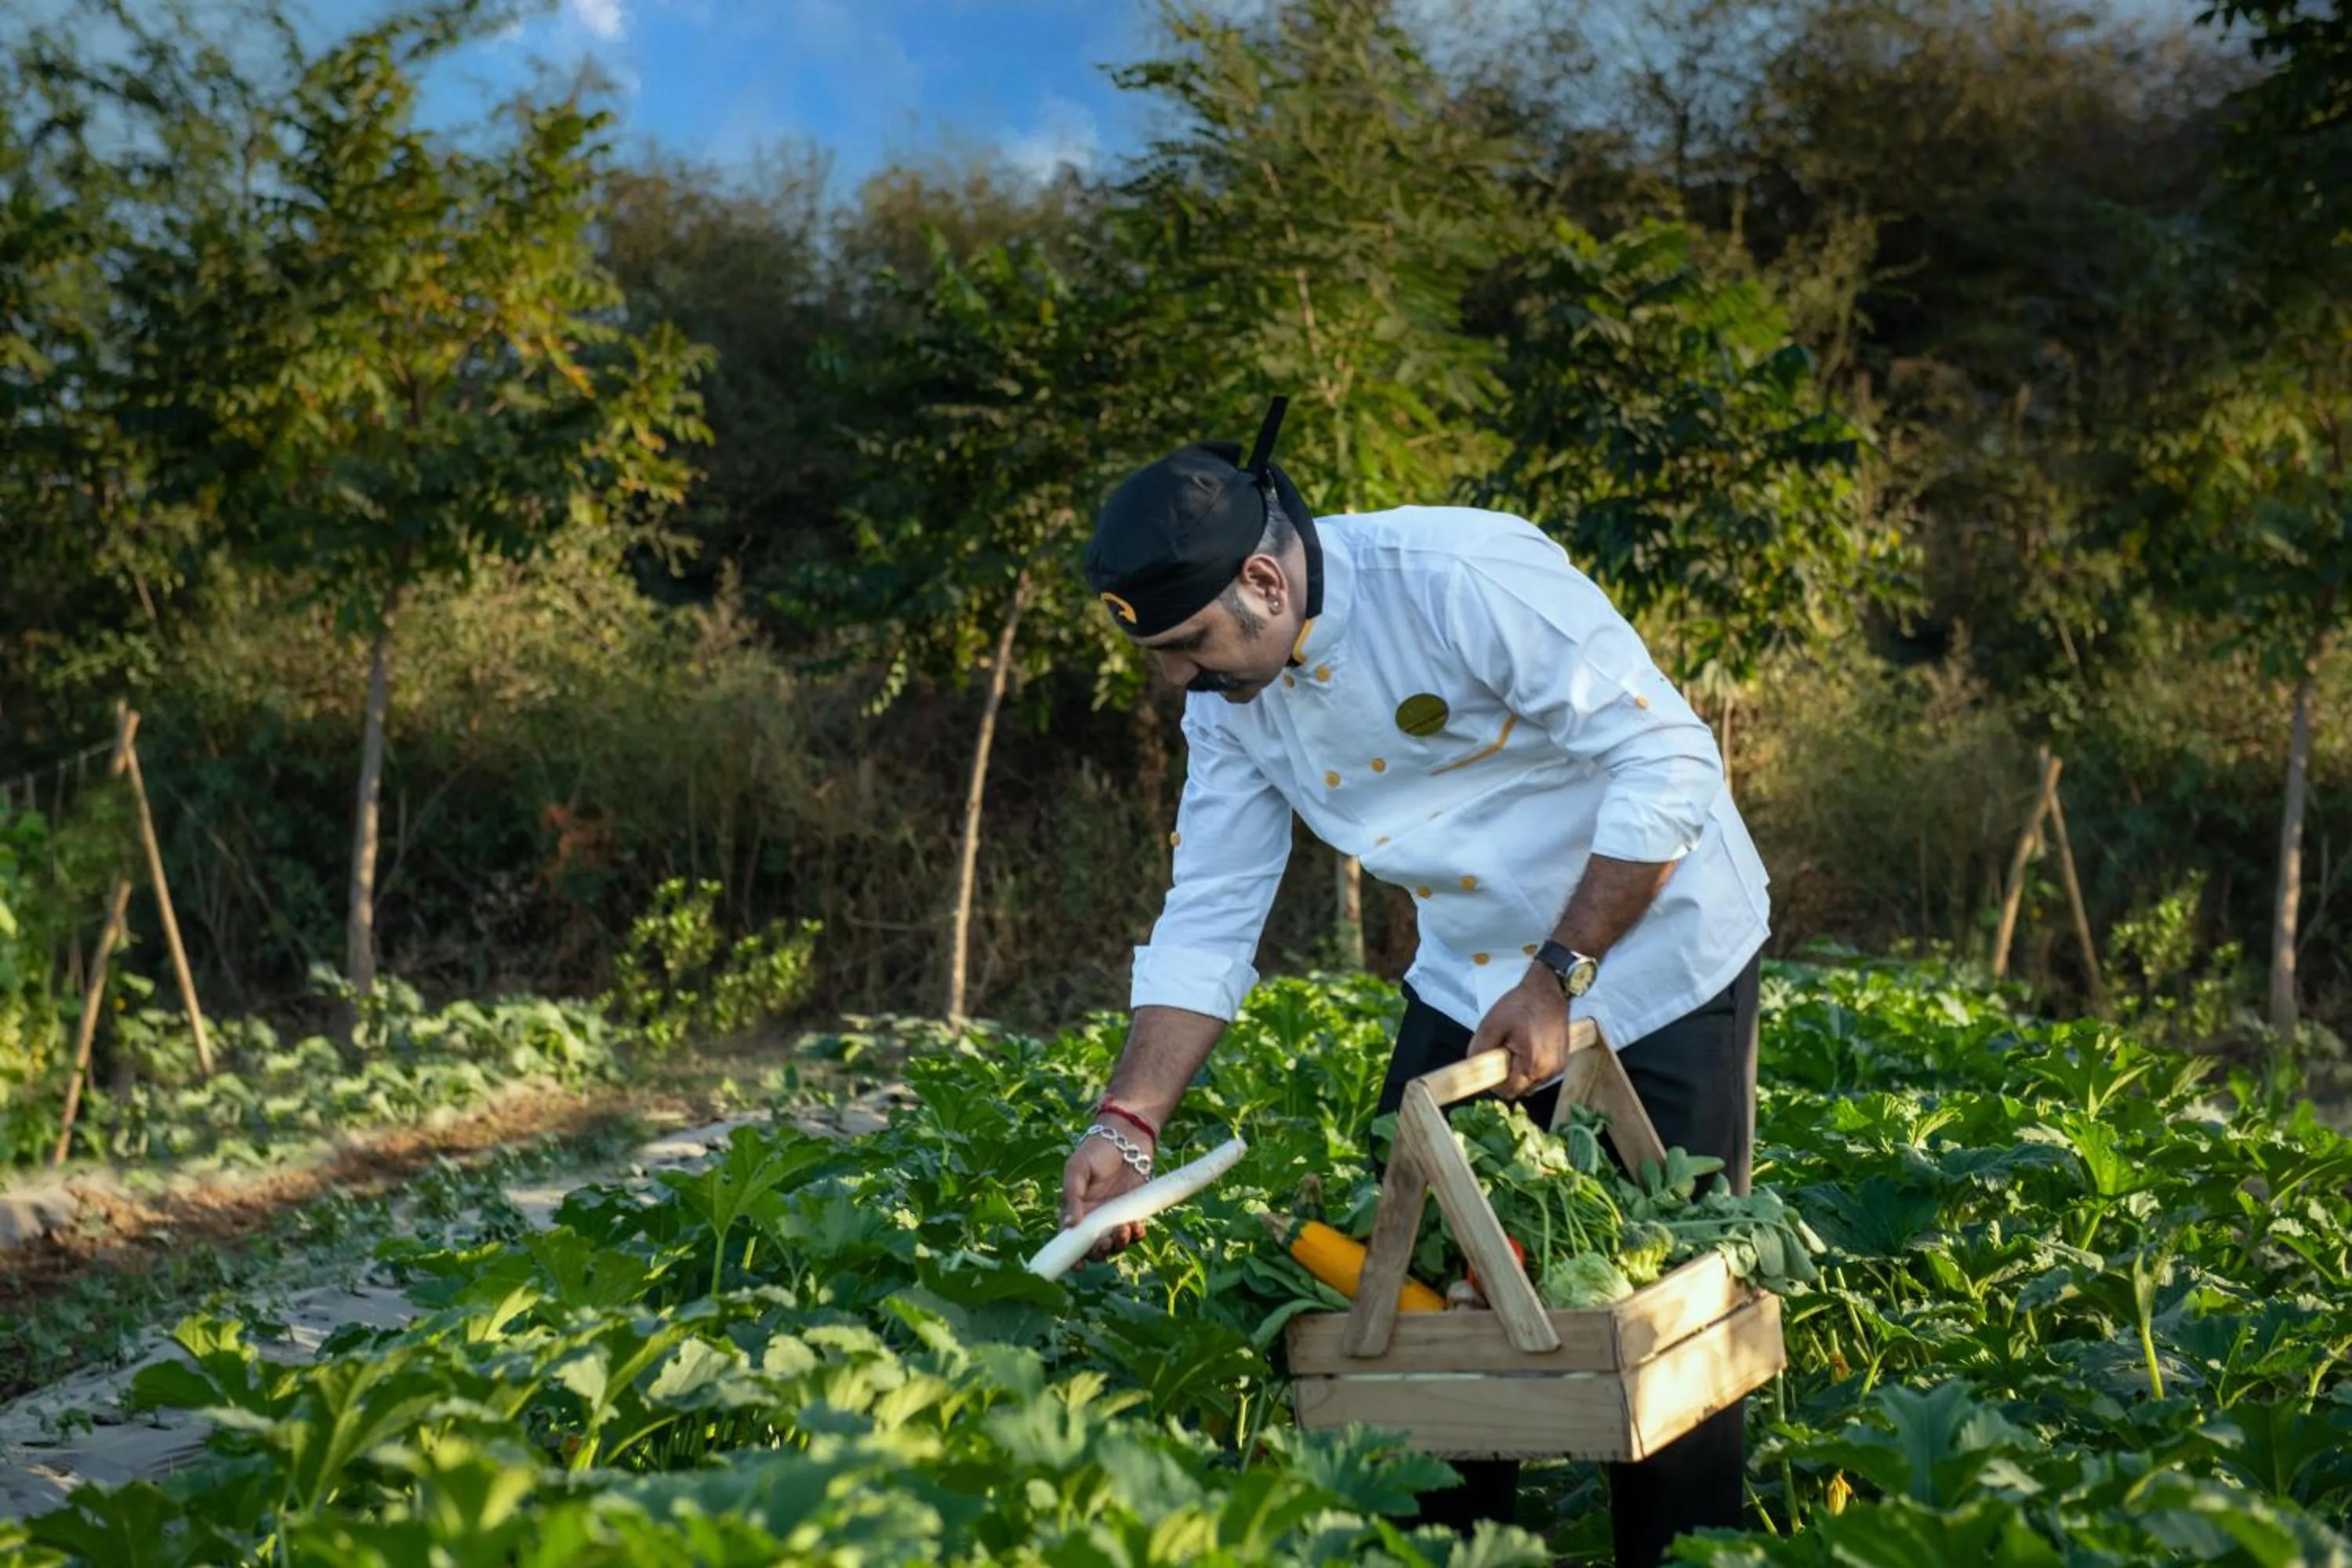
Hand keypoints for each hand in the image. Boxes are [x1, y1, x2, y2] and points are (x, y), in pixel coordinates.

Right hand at [1059, 1128, 1154, 1260]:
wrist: (1128, 1135)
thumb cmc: (1096, 1149)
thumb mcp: (1077, 1168)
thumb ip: (1072, 1196)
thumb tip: (1069, 1226)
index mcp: (1074, 1208)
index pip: (1069, 1239)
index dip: (1072, 1256)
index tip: (1079, 1267)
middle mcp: (1093, 1216)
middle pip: (1093, 1247)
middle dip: (1100, 1251)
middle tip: (1107, 1242)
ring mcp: (1113, 1215)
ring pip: (1114, 1243)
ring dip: (1119, 1244)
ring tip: (1125, 1230)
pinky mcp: (1132, 1211)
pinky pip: (1133, 1232)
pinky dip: (1136, 1235)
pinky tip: (1138, 1227)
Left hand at [1468, 966, 1571, 1100]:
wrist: (1547, 989)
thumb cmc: (1520, 1005)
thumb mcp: (1491, 1025)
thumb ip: (1479, 1051)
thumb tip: (1474, 1070)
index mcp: (1533, 1065)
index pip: (1507, 1091)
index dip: (1494, 1083)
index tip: (1488, 1068)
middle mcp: (1549, 1071)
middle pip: (1520, 1088)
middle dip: (1507, 1076)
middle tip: (1501, 1053)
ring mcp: (1558, 1067)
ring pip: (1530, 1082)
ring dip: (1519, 1071)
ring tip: (1515, 1047)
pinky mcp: (1562, 1061)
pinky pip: (1540, 1073)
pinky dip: (1530, 1065)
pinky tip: (1527, 1046)